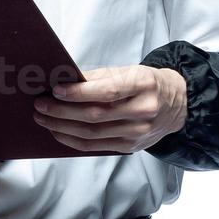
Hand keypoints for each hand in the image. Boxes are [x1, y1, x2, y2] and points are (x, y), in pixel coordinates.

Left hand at [31, 64, 187, 153]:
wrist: (177, 104)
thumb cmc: (146, 83)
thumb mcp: (127, 71)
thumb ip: (97, 77)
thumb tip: (62, 81)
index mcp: (143, 85)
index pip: (107, 91)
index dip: (79, 93)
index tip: (55, 90)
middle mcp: (143, 111)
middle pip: (96, 116)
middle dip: (62, 112)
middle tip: (40, 105)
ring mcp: (138, 133)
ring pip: (93, 135)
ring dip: (62, 128)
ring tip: (43, 118)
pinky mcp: (131, 147)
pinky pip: (96, 147)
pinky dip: (73, 140)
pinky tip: (58, 132)